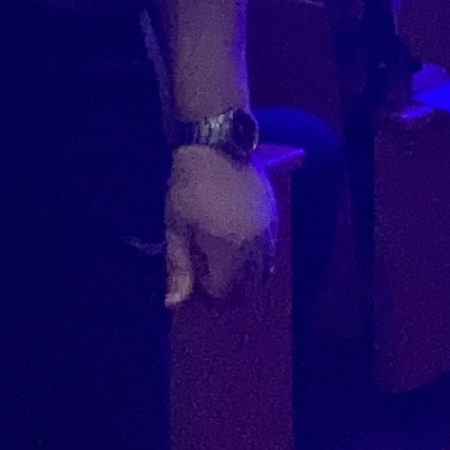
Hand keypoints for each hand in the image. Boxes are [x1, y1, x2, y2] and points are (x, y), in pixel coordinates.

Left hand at [164, 142, 274, 309]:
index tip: (193, 265)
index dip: (205, 285)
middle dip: (227, 281)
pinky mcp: (275, 217)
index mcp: (230, 252)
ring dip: (243, 269)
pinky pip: (270, 250)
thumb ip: (178, 267)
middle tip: (205, 258)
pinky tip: (236, 234)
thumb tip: (173, 305)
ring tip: (221, 247)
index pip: (223, 291)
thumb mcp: (175, 226)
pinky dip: (255, 253)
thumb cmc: (188, 186)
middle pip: (247, 286)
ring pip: (262, 270)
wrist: (216, 144)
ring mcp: (269, 232)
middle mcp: (256, 247)